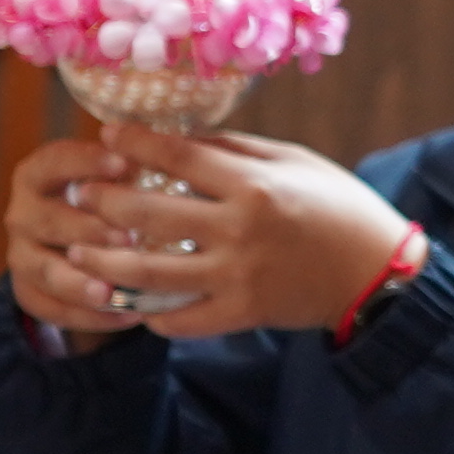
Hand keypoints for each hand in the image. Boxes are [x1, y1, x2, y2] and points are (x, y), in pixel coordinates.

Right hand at [0, 141, 157, 338]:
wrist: (73, 243)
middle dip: (89, 230)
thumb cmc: (106, 199)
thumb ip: (134, 166)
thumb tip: (180, 151)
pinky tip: (128, 316)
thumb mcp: (112, 177)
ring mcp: (21, 256)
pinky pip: (55, 310)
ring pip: (47, 272)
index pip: (55, 161)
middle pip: (48, 221)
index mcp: (38, 174)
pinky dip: (90, 317)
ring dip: (80, 283)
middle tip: (129, 238)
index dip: (86, 162)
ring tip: (113, 292)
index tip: (126, 162)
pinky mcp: (28, 292)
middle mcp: (22, 214)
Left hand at [16, 130, 415, 337]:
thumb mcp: (295, 161)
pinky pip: (180, 318)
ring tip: (78, 253)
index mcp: (254, 184)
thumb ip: (237, 150)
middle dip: (102, 201)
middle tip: (78, 193)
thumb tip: (180, 138)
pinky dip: (150, 312)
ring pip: (148, 272)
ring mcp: (237, 275)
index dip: (135, 143)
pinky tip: (130, 302)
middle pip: (147, 212)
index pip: (178, 155)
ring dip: (104, 263)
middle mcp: (239, 228)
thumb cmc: (337, 206)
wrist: (375, 272)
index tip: (106, 136)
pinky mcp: (241, 313)